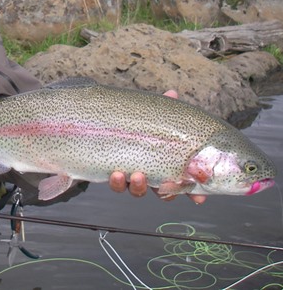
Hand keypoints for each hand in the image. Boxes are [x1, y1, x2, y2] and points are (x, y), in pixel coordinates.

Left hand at [107, 89, 206, 204]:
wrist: (94, 126)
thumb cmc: (131, 121)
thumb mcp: (148, 114)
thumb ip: (161, 108)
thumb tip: (171, 93)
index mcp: (163, 160)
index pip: (181, 180)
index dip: (191, 192)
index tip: (198, 200)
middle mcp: (148, 172)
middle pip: (162, 191)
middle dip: (165, 192)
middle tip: (162, 186)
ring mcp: (129, 176)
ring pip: (137, 190)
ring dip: (138, 186)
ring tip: (136, 175)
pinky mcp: (111, 175)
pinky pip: (116, 185)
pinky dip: (117, 183)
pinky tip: (115, 174)